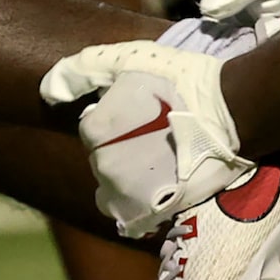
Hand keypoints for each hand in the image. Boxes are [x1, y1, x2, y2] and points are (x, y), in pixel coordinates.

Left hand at [41, 39, 251, 238]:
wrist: (232, 112)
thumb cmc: (176, 79)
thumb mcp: (121, 60)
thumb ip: (78, 71)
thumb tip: (47, 93)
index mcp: (95, 131)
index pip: (89, 129)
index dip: (111, 119)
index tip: (137, 112)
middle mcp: (106, 167)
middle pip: (101, 158)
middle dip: (118, 147)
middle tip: (151, 134)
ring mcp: (133, 194)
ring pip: (112, 189)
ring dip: (128, 177)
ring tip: (158, 159)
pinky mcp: (160, 213)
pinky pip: (131, 219)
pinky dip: (137, 208)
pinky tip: (153, 191)